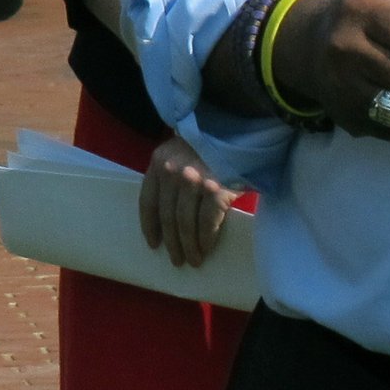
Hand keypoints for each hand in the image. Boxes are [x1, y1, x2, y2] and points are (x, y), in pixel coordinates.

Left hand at [137, 133, 239, 267]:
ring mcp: (194, 181)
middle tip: (177, 260)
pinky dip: (207, 240)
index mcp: (159, 162)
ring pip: (186, 224)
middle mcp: (173, 172)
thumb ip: (172, 175)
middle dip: (172, 242)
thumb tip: (170, 215)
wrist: (242, 129)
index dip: (150, 226)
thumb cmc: (211, 144)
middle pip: (168, 216)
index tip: (154, 244)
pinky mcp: (216, 190)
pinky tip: (207, 248)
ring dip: (190, 246)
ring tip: (194, 260)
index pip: (147, 200)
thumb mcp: (182, 152)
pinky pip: (207, 223)